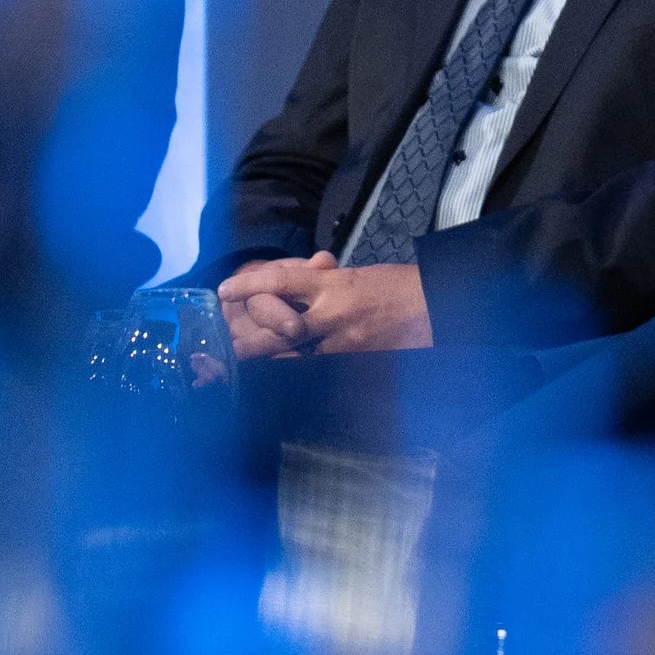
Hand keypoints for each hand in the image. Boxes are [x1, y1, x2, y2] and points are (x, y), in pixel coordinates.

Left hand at [217, 251, 435, 356]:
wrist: (435, 307)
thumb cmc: (397, 285)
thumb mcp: (355, 274)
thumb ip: (322, 282)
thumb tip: (291, 288)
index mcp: (335, 284)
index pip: (282, 281)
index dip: (250, 286)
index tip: (223, 290)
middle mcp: (334, 315)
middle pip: (278, 329)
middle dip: (247, 340)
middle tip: (219, 348)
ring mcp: (343, 344)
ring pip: (291, 357)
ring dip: (262, 362)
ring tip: (232, 369)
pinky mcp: (353, 364)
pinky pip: (314, 370)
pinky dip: (292, 373)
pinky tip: (274, 380)